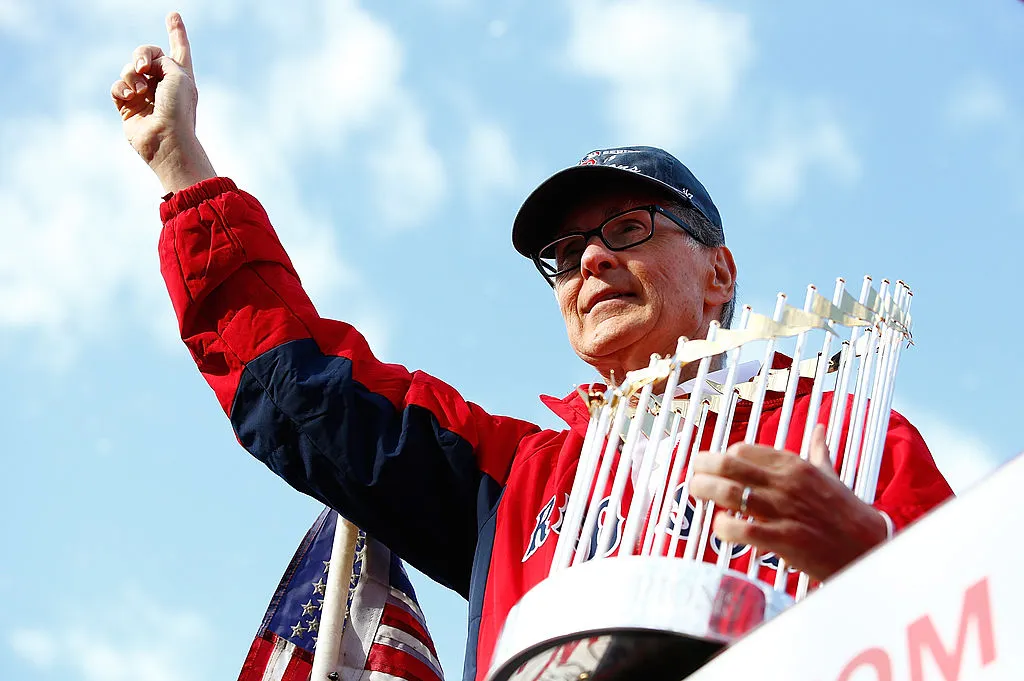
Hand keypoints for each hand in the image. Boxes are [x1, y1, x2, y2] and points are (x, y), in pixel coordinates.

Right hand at [111, 11, 214, 192]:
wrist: (166, 139)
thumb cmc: (178, 109)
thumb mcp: (178, 75)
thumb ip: (162, 59)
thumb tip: (143, 68)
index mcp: (182, 75)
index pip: (179, 47)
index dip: (176, 31)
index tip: (173, 15)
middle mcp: (163, 83)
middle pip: (146, 53)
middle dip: (142, 53)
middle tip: (144, 67)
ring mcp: (145, 95)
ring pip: (128, 69)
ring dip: (132, 75)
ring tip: (141, 91)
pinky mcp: (128, 106)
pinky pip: (117, 87)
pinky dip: (122, 88)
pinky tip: (131, 97)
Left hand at [689, 424, 887, 581]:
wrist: (870, 547)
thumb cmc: (847, 512)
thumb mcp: (832, 475)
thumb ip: (819, 451)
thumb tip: (819, 428)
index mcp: (794, 465)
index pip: (742, 449)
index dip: (722, 457)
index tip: (714, 467)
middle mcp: (785, 483)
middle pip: (727, 465)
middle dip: (702, 469)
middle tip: (693, 477)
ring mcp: (783, 510)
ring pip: (728, 494)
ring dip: (704, 493)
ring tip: (696, 496)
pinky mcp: (784, 539)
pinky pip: (741, 529)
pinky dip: (723, 528)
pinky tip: (719, 528)